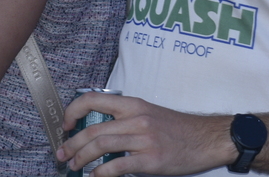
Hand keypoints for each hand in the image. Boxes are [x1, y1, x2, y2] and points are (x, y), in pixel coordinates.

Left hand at [57, 93, 232, 176]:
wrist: (206, 138)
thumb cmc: (177, 128)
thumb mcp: (149, 113)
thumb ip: (125, 119)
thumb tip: (96, 133)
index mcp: (133, 104)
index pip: (93, 99)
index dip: (73, 111)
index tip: (65, 125)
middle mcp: (136, 118)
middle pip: (92, 129)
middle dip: (71, 144)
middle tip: (62, 155)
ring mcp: (143, 139)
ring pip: (100, 146)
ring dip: (80, 158)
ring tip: (74, 166)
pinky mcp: (150, 159)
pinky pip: (117, 166)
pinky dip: (100, 174)